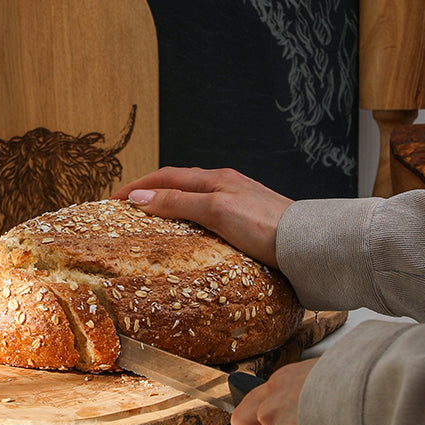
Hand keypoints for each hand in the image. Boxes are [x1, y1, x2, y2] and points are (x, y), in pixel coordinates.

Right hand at [110, 166, 291, 267]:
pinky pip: (210, 218)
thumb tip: (139, 196)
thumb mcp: (215, 210)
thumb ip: (178, 202)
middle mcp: (226, 187)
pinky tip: (191, 239)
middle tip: (127, 211)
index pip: (166, 176)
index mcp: (216, 178)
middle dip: (151, 194)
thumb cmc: (266, 226)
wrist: (311, 248)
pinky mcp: (250, 226)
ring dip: (170, 208)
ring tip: (152, 225)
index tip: (113, 199)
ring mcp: (239, 205)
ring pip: (195, 202)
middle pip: (179, 186)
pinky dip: (190, 223)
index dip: (137, 185)